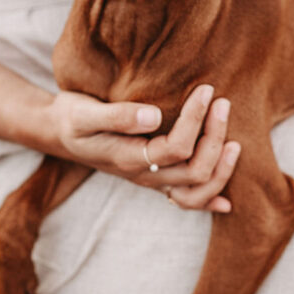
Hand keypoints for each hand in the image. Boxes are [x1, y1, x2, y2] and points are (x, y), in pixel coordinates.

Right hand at [48, 84, 239, 211]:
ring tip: (234, 141)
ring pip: (196, 192)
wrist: (59, 132)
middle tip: (223, 103)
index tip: (205, 89)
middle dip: (215, 138)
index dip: (196, 120)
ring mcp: (150, 181)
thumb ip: (118, 116)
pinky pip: (185, 201)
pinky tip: (227, 203)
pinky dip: (208, 202)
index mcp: (128, 158)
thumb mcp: (84, 113)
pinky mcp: (154, 178)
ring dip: (220, 170)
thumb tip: (155, 116)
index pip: (176, 148)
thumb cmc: (72, 118)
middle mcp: (143, 175)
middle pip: (194, 172)